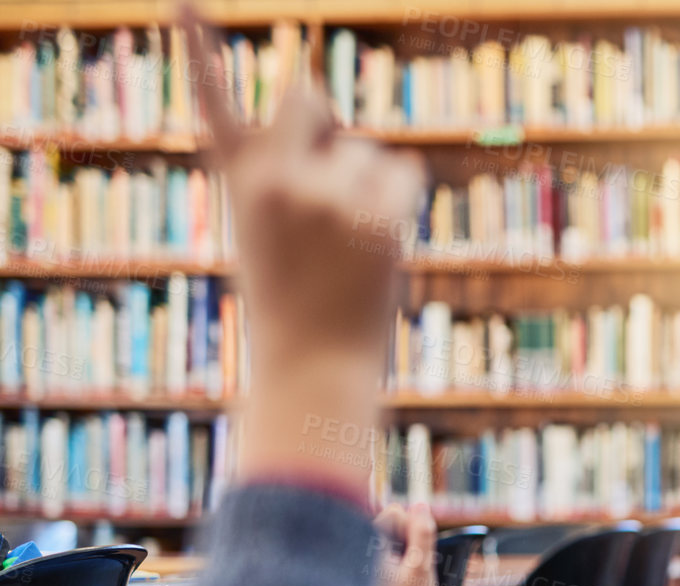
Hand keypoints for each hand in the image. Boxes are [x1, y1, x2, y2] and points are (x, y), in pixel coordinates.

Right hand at [182, 6, 422, 489]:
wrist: (313, 366)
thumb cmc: (292, 305)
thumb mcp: (270, 235)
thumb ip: (291, 181)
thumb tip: (353, 148)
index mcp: (241, 182)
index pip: (213, 101)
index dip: (197, 46)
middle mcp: (277, 178)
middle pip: (307, 97)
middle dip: (322, 122)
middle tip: (328, 179)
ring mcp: (327, 194)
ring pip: (365, 149)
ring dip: (369, 183)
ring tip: (351, 243)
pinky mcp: (376, 213)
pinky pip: (404, 172)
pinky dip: (403, 198)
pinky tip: (384, 242)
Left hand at [370, 503, 438, 585]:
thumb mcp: (422, 568)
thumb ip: (422, 532)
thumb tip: (421, 504)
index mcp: (369, 548)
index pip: (393, 512)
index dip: (413, 526)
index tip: (417, 551)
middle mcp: (364, 556)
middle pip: (395, 527)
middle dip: (412, 540)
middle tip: (416, 568)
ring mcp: (369, 570)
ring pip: (397, 545)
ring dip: (411, 555)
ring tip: (414, 581)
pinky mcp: (375, 582)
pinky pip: (394, 562)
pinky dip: (405, 569)